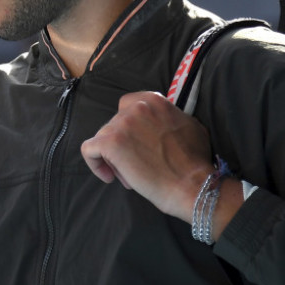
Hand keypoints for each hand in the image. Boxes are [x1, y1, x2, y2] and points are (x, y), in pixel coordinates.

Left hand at [81, 91, 214, 222]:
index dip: (128, 128)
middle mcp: (136, 107)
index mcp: (153, 100)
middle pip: (114, 125)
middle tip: (136, 165)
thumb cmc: (195, 161)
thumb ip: (170, 117)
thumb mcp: (190, 125)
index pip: (127, 107)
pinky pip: (89, 150)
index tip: (136, 144)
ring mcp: (121, 124)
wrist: (191, 183)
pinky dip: (95, 164)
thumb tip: (163, 122)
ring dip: (113, 157)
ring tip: (130, 176)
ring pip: (103, 138)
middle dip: (122, 145)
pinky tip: (109, 177)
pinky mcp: (110, 143)